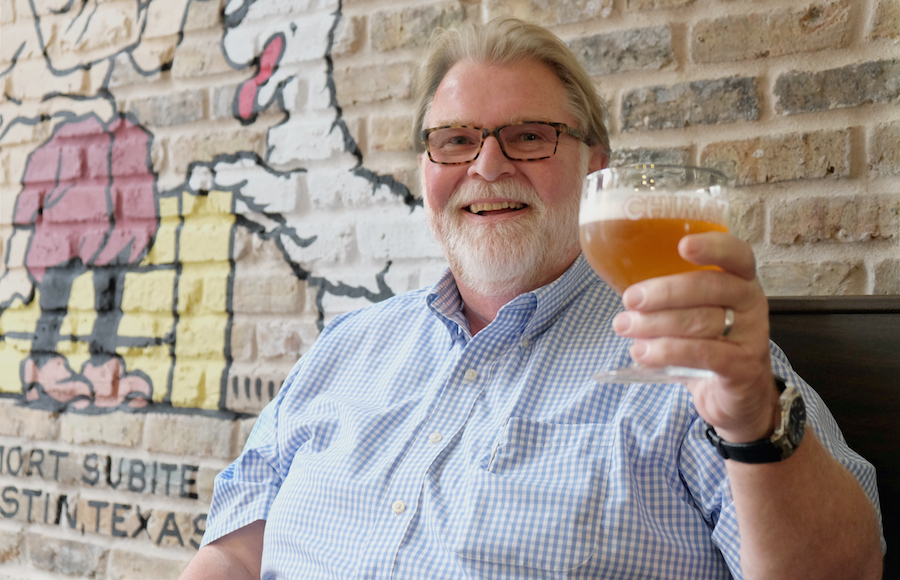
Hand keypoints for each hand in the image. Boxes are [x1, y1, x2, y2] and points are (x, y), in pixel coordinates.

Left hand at [612, 231, 779, 442]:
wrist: (736, 397)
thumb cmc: (708, 344)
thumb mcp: (694, 314)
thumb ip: (669, 298)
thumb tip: (622, 286)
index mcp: (740, 281)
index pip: (736, 255)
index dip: (712, 247)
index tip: (682, 245)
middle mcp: (751, 303)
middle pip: (711, 287)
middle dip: (664, 292)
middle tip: (629, 300)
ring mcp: (751, 336)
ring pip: (701, 322)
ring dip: (656, 324)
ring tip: (624, 327)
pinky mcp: (741, 367)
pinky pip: (704, 354)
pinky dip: (668, 351)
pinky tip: (642, 352)